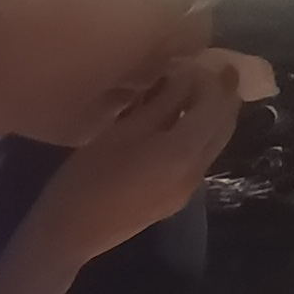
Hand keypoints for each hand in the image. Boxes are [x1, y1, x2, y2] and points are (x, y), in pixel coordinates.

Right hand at [34, 51, 273, 262]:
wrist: (69, 235)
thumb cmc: (86, 178)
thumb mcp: (121, 131)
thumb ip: (160, 103)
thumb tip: (184, 76)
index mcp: (183, 152)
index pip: (216, 105)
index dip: (214, 79)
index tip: (203, 59)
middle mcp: (196, 171)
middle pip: (224, 126)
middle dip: (222, 96)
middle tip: (212, 71)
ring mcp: (188, 189)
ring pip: (213, 143)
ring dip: (209, 117)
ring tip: (191, 94)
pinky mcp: (175, 199)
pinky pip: (197, 159)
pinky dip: (195, 136)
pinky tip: (174, 126)